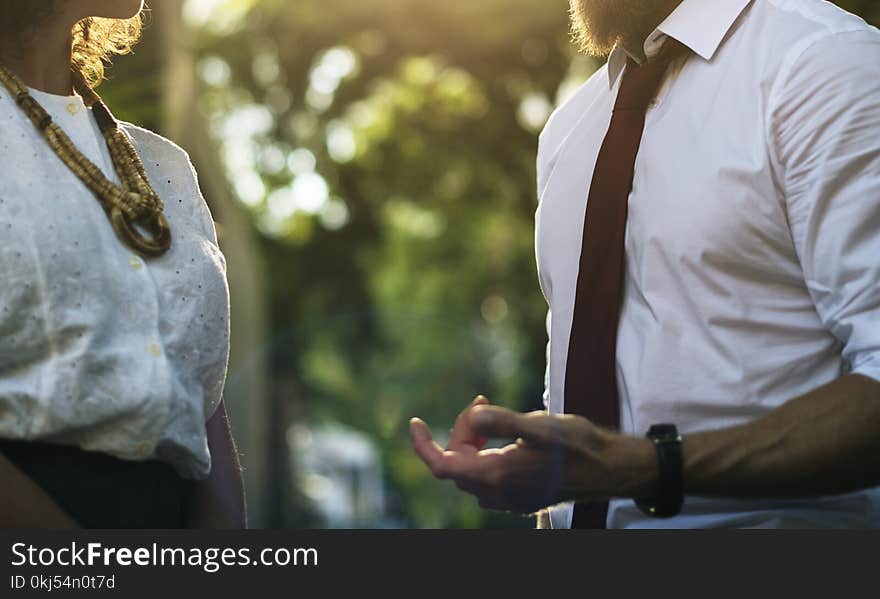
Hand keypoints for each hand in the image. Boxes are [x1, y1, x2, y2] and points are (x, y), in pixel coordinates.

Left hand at [410, 404, 656, 513]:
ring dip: (473, 440)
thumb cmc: (580, 445)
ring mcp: (512, 498)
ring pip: (473, 469)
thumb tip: (474, 415)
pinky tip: (506, 434)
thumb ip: (504, 422)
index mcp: (498, 476)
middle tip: (483, 403)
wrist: (612, 468)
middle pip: (457, 463)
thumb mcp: (541, 426)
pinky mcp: (523, 494)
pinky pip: (490, 475)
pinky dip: (488, 451)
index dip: (423, 445)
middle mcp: (500, 493)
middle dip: (461, 431)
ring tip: (491, 411)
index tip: (415, 422)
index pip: (442, 466)